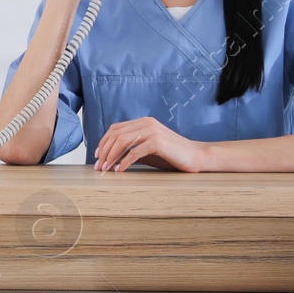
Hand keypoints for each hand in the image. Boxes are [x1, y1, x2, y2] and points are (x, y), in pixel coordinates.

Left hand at [93, 116, 210, 172]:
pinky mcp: (157, 142)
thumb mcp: (148, 150)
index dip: (103, 142)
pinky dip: (124, 162)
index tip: (97, 155)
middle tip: (98, 166)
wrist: (196, 156)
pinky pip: (134, 152)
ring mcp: (152, 131)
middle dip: (104, 151)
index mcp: (143, 122)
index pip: (116, 129)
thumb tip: (112, 156)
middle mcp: (146, 123)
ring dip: (111, 157)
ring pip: (122, 142)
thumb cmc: (172, 155)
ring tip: (105, 169)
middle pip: (116, 135)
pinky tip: (119, 171)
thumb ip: (132, 148)